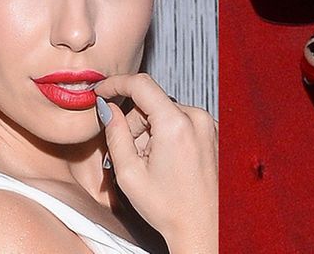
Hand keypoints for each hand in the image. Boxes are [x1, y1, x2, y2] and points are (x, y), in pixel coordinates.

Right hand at [94, 73, 217, 252]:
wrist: (204, 229)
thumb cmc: (170, 208)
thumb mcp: (129, 173)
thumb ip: (114, 134)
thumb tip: (107, 109)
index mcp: (175, 124)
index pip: (140, 84)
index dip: (115, 84)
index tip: (101, 91)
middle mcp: (196, 118)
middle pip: (151, 102)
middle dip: (134, 123)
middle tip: (131, 155)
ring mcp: (208, 126)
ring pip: (164, 112)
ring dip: (150, 131)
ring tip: (152, 164)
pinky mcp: (212, 134)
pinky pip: (180, 122)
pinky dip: (166, 135)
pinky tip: (166, 162)